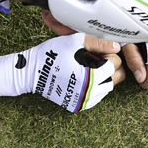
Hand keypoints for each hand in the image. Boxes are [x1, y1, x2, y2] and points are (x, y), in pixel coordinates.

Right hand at [0, 32, 124, 111]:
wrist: (30, 72)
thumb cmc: (52, 55)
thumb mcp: (75, 42)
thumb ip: (99, 43)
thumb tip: (116, 47)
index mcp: (90, 78)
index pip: (115, 66)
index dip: (108, 55)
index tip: (97, 51)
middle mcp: (89, 94)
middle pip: (116, 79)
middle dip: (110, 67)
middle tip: (97, 58)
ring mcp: (82, 101)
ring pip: (107, 88)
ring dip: (104, 77)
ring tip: (89, 66)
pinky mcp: (76, 106)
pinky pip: (96, 97)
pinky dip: (95, 86)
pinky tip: (84, 75)